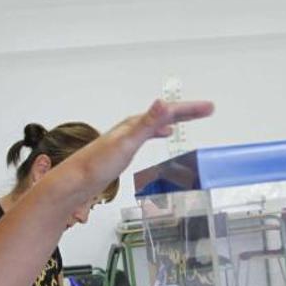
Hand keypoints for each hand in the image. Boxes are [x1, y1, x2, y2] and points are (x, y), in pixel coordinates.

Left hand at [80, 100, 213, 193]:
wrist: (75, 182)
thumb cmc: (97, 165)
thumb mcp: (127, 143)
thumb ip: (146, 123)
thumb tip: (162, 102)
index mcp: (134, 124)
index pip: (169, 112)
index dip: (191, 110)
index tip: (210, 108)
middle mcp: (131, 128)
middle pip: (164, 115)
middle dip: (186, 112)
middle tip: (207, 110)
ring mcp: (127, 138)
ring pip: (157, 123)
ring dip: (174, 119)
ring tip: (188, 118)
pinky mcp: (123, 150)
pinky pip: (149, 134)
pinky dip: (160, 131)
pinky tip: (161, 137)